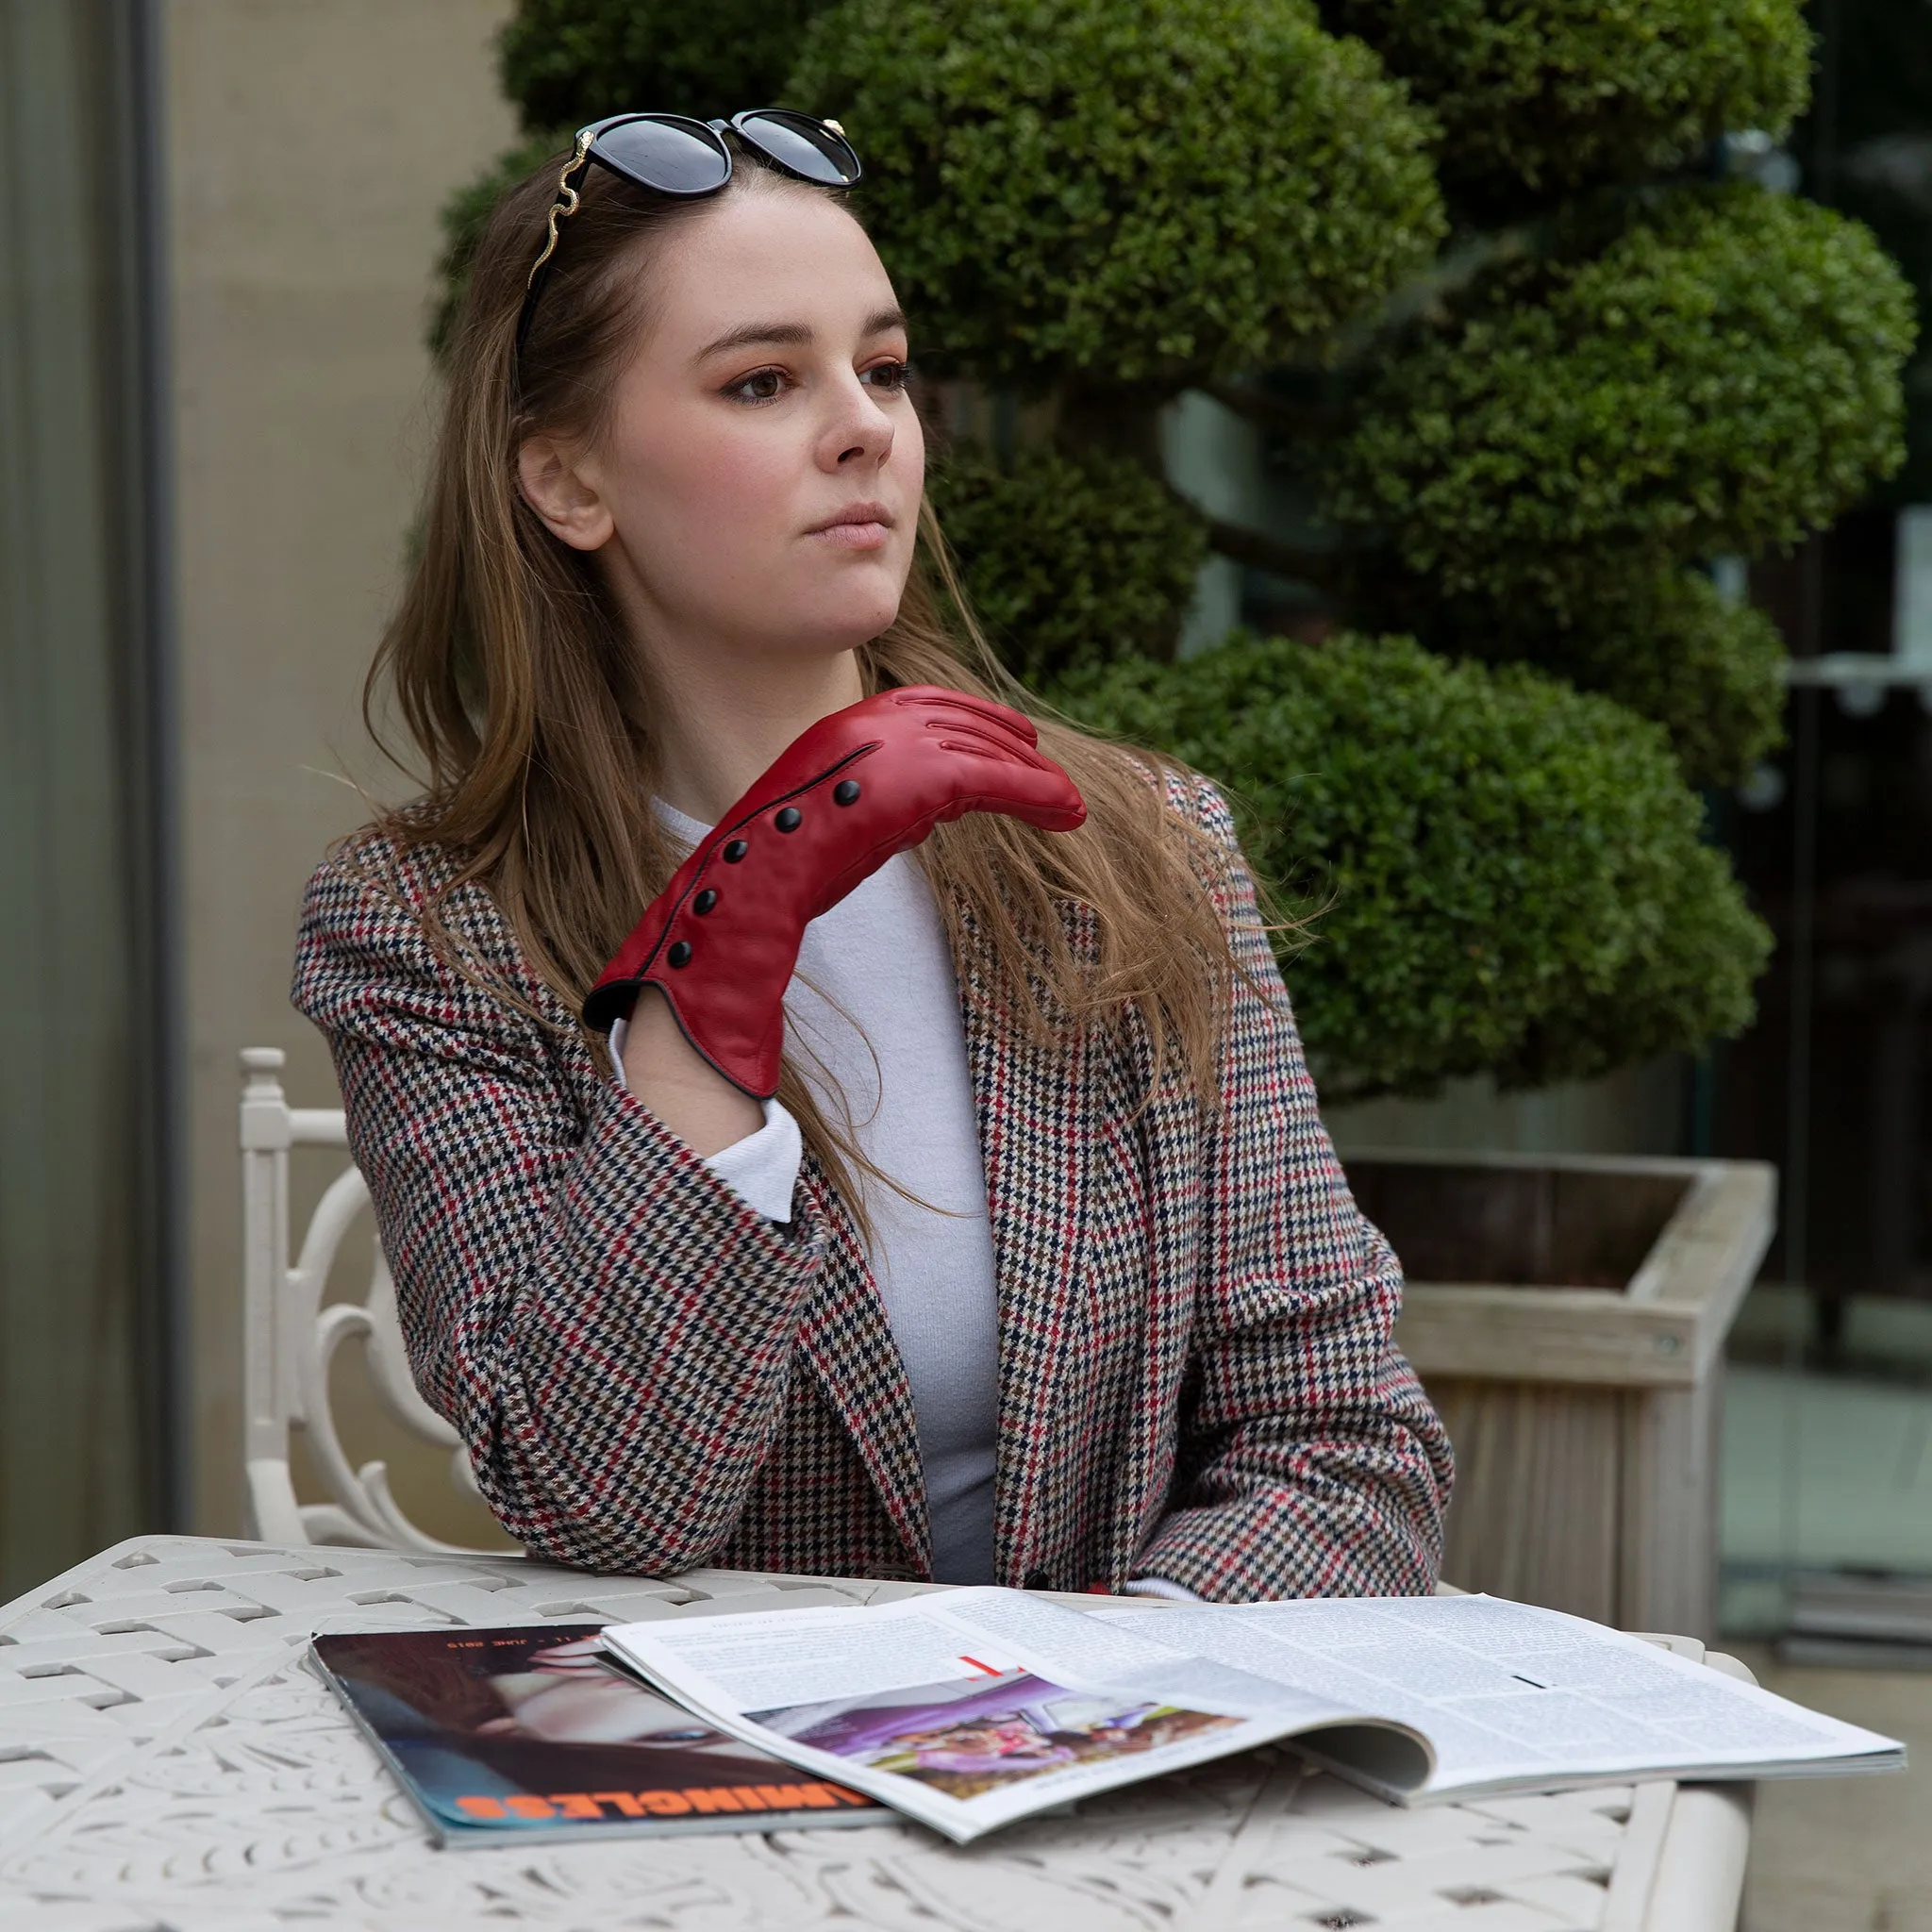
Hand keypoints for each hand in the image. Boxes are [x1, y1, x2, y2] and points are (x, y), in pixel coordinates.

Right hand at [586, 686, 1085, 1097]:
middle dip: (1011, 743)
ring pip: (986, 750)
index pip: (924, 705)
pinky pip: (995, 778)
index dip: (975, 717)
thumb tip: (932, 812)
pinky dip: (1037, 793)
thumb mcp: (833, 818)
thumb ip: (880, 802)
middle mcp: (869, 722)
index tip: (1012, 736)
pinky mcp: (919, 779)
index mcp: (843, 726)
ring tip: (1070, 807)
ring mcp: (893, 746)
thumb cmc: (781, 872)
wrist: (751, 886)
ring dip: (1036, 778)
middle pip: (962, 721)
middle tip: (1049, 768)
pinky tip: (1066, 813)